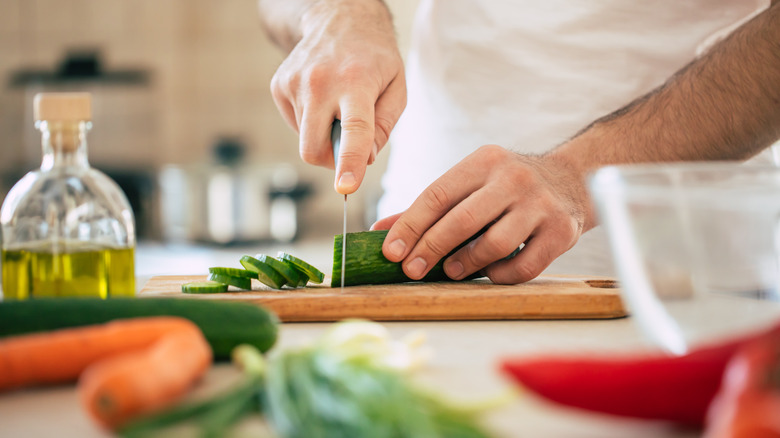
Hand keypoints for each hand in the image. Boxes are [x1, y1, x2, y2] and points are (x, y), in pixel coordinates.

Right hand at [270, 1, 405, 193]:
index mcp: (356, 82)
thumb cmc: (374, 58)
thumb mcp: (396, 87)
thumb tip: (366, 159)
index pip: (352, 130)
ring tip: (337, 105)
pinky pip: (295, 125)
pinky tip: (322, 99)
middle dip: (330, 161)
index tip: (346, 187)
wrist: (339, 19)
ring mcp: (294, 83)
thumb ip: (385, 128)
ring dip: (324, 134)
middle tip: (348, 149)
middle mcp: (320, 82)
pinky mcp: (279, 86)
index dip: (349, 163)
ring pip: (305, 139)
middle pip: (314, 147)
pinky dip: (311, 122)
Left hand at [374, 145, 589, 283]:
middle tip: (411, 270)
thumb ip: (428, 208)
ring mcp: (541, 205)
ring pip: (494, 245)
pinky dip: (500, 275)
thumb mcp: (470, 184)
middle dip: (430, 249)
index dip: (410, 226)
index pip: (437, 194)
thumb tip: (379, 233)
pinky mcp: (561, 231)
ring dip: (466, 264)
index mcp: (484, 161)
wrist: (571, 180)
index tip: (390, 251)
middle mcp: (514, 178)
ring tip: (452, 271)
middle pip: (462, 220)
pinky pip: (524, 266)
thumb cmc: (506, 188)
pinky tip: (489, 272)